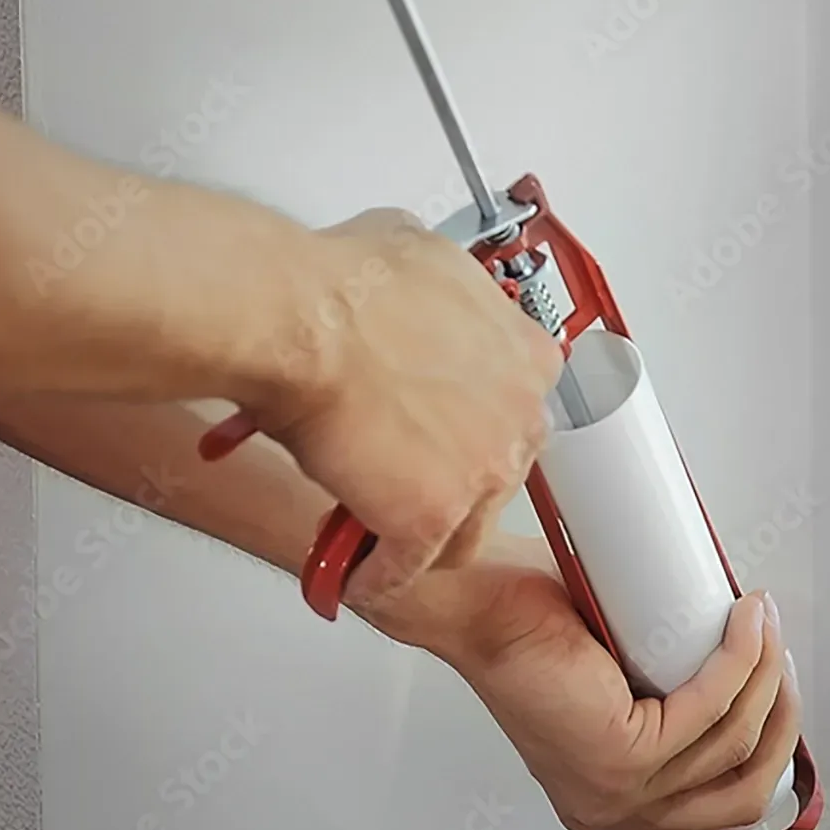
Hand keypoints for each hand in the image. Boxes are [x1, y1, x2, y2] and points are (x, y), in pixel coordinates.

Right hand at [240, 208, 560, 612]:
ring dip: (424, 535)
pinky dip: (379, 574)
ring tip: (383, 532)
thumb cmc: (343, 285)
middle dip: (451, 479)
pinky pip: (410, 566)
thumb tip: (418, 281)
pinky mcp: (433, 518)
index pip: (516, 410)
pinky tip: (358, 573)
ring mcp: (484, 473)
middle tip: (405, 477)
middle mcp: (520, 416)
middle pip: (496, 472)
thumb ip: (441, 287)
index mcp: (529, 356)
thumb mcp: (420, 256)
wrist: (300, 320)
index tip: (449, 434)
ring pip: (463, 530)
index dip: (473, 425)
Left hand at [377, 536, 818, 829]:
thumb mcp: (630, 689)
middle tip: (784, 670)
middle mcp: (614, 811)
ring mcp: (617, 790)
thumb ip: (682, 712)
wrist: (478, 606)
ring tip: (762, 625)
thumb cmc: (538, 629)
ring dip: (767, 679)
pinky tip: (745, 623)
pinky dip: (740, 661)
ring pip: (735, 748)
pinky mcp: (619, 754)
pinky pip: (711, 709)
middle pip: (742, 804)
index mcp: (617, 806)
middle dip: (783, 732)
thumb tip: (759, 688)